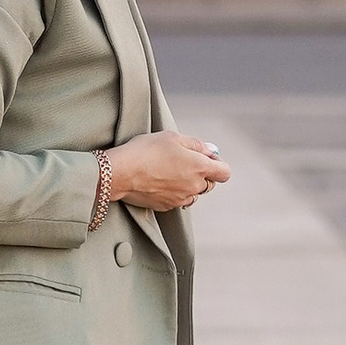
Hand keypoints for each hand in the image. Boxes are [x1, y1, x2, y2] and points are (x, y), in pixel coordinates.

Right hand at [104, 131, 228, 214]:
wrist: (120, 172)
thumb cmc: (145, 151)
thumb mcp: (172, 137)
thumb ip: (196, 144)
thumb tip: (211, 151)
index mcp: (199, 168)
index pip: (224, 173)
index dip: (218, 164)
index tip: (207, 158)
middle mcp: (193, 186)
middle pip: (209, 183)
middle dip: (201, 173)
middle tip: (183, 161)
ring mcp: (181, 199)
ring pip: (193, 193)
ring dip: (187, 184)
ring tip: (169, 171)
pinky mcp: (167, 206)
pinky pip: (178, 200)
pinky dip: (173, 192)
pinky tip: (159, 181)